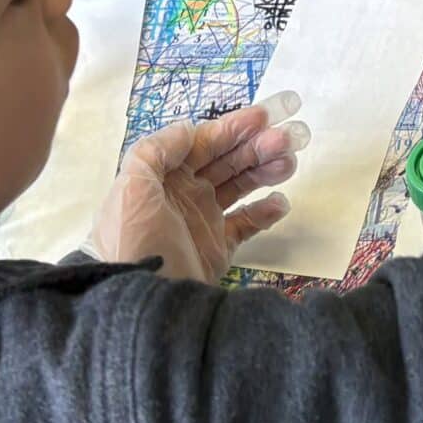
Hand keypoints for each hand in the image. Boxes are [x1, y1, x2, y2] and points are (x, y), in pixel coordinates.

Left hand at [89, 94, 306, 281]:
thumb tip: (188, 129)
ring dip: (265, 171)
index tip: (263, 118)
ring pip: (240, 187)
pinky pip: (246, 223)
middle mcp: (183, 194)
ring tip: (290, 163)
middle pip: (226, 161)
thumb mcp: (132, 191)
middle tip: (289, 139)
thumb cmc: (136, 242)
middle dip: (256, 147)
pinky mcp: (218, 248)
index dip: (232, 129)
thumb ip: (155, 152)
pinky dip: (265, 212)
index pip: (202, 144)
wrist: (143, 304)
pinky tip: (280, 203)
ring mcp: (202, 221)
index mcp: (163, 177)